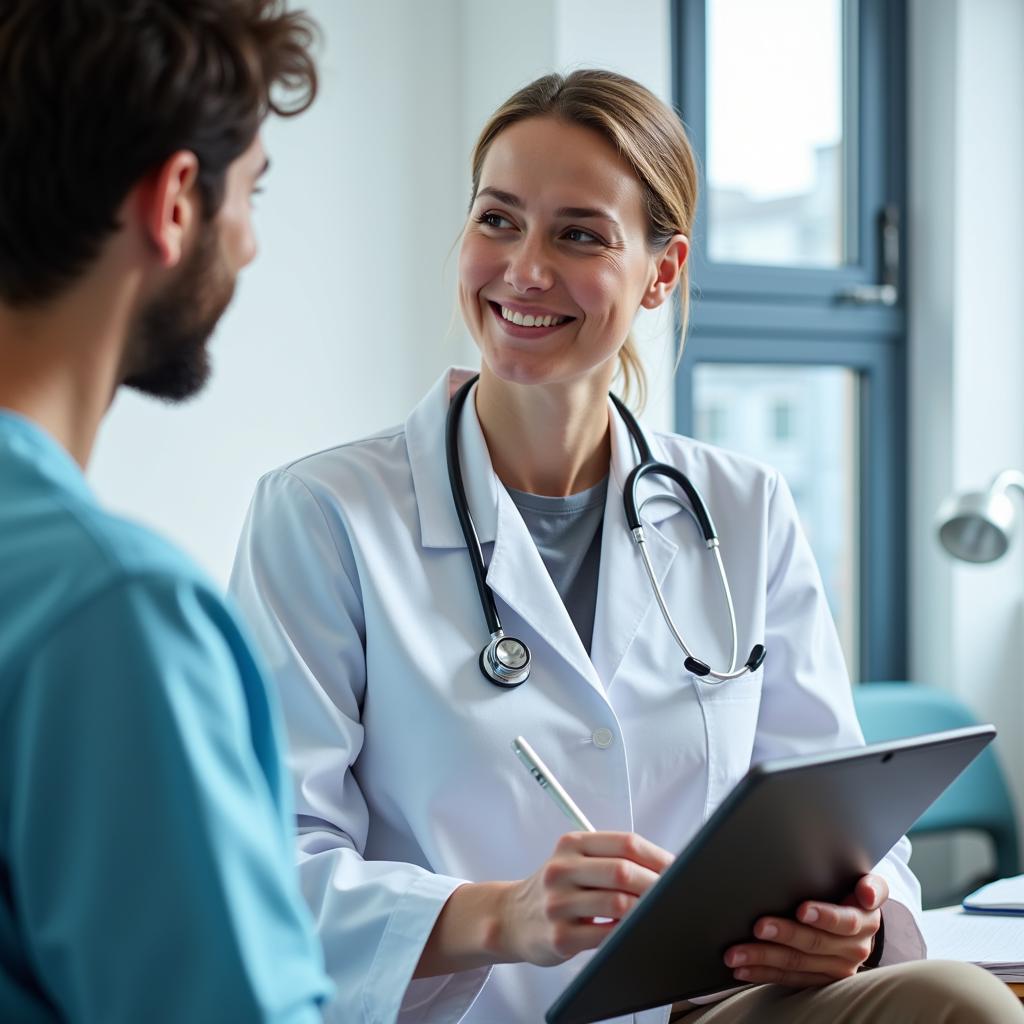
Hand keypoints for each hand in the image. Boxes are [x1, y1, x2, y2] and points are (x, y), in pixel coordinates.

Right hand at [500, 831, 673, 965]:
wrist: (510, 918)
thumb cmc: (554, 889)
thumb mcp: (573, 860)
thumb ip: (609, 858)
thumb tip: (664, 868)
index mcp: (571, 845)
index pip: (625, 843)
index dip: (657, 856)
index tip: (678, 868)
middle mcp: (562, 869)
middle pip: (623, 871)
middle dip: (657, 884)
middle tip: (677, 894)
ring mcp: (558, 903)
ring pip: (617, 903)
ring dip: (645, 909)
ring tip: (660, 912)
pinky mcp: (560, 936)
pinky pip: (605, 935)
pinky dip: (627, 933)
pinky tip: (636, 931)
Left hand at [723, 873, 887, 986]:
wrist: (859, 919)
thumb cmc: (852, 890)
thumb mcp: (866, 882)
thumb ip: (870, 884)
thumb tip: (867, 893)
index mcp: (866, 921)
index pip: (845, 921)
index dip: (824, 916)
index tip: (801, 909)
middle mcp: (855, 948)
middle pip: (815, 943)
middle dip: (785, 934)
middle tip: (759, 927)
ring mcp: (837, 968)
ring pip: (797, 964)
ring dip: (764, 958)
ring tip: (737, 953)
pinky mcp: (820, 981)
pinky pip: (789, 979)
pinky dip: (763, 973)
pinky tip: (742, 969)